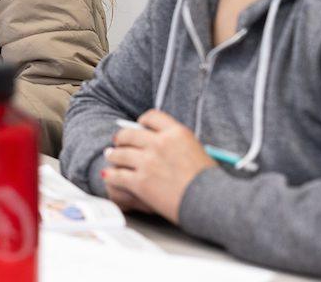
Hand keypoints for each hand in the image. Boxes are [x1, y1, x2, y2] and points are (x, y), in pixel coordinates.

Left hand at [101, 110, 215, 223]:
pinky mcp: (141, 181)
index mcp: (176, 133)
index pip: (152, 117)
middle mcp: (160, 143)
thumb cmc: (210, 181)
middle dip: (121, 138)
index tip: (138, 125)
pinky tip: (108, 175)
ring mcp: (148, 162)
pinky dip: (111, 175)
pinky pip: (118, 175)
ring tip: (111, 156)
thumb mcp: (198, 151)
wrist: (211, 202)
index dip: (142, 121)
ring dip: (113, 155)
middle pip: (130, 134)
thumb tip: (166, 144)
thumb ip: (178, 144)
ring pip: (120, 153)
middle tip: (118, 141)